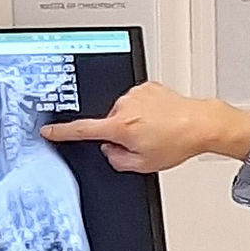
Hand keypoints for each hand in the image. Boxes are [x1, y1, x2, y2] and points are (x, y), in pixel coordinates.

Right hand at [39, 81, 249, 172]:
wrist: (201, 124)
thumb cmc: (178, 142)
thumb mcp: (144, 164)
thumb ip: (117, 160)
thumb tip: (109, 150)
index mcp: (121, 126)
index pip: (82, 129)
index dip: (61, 131)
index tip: (48, 131)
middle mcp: (125, 105)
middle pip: (109, 123)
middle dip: (120, 134)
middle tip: (144, 142)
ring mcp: (136, 93)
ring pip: (124, 112)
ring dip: (134, 122)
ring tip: (157, 130)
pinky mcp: (147, 86)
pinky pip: (137, 101)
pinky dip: (144, 111)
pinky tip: (160, 119)